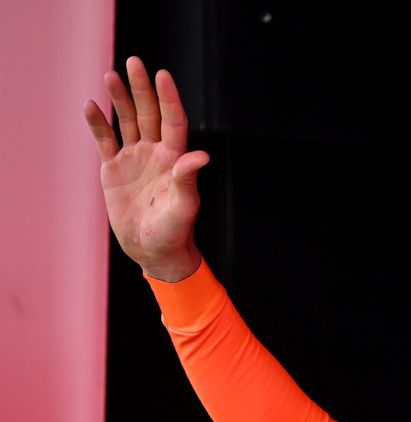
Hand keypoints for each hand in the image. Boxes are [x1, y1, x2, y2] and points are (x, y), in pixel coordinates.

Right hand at [84, 56, 209, 281]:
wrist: (153, 250)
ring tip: (110, 75)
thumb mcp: (183, 207)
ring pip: (127, 122)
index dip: (168, 98)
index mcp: (175, 159)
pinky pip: (105, 141)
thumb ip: (187, 180)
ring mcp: (135, 158)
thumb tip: (200, 156)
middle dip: (141, 89)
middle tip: (134, 62)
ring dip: (119, 99)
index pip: (173, 121)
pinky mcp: (115, 169)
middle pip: (149, 113)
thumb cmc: (175, 231)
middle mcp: (156, 153)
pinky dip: (98, 124)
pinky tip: (91, 106)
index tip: (163, 75)